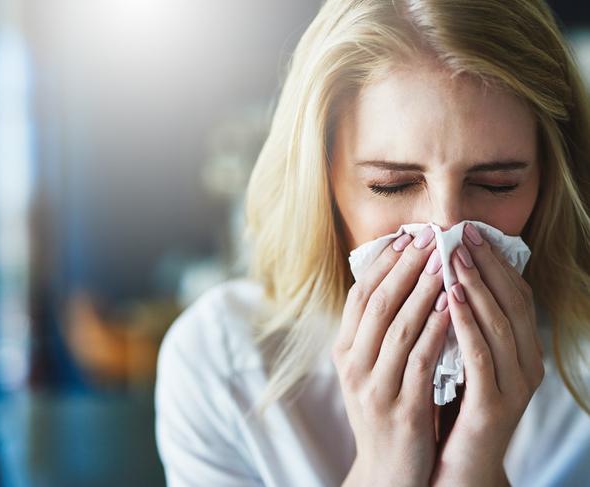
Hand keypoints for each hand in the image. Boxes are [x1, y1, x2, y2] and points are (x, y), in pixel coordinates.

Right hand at [332, 227, 449, 486]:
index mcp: (343, 353)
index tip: (404, 238)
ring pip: (399, 327)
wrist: (388, 471)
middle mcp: (353, 367)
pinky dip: (435, 330)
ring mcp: (375, 388)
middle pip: (378, 305)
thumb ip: (374, 332)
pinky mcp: (403, 408)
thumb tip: (394, 280)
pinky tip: (449, 307)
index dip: (381, 265)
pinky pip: (420, 360)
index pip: (359, 298)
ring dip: (422, 291)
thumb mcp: (367, 370)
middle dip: (404, 268)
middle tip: (428, 239)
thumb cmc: (383, 410)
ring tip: (443, 263)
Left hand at [430, 223, 544, 485]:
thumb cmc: (454, 407)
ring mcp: (514, 385)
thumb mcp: (460, 360)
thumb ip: (459, 324)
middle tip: (461, 233)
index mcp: (519, 350)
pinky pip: (482, 355)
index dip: (493, 261)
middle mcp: (526, 364)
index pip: (513, 294)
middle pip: (511, 301)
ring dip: (478, 285)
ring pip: (501, 323)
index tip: (467, 231)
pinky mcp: (495, 405)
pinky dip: (468, 323)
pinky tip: (451, 298)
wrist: (458, 469)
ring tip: (453, 256)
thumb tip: (440, 277)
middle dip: (486, 264)